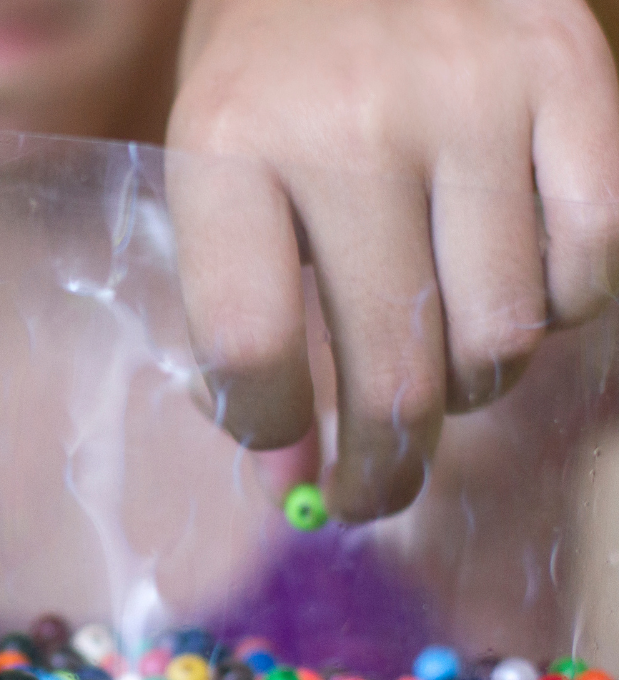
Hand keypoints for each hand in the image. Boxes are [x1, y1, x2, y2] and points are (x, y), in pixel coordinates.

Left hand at [168, 0, 618, 520]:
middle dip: (381, 471)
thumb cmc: (270, 70)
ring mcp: (476, 94)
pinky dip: (557, 311)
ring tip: (435, 363)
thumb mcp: (214, 173)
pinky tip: (508, 284)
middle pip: (392, 373)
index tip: (278, 443)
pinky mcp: (576, 76)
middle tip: (369, 494)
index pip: (250, 349)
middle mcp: (351, 121)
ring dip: (469, 386)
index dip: (265, 428)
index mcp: (228, 143)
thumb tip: (287, 470)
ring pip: (503, 338)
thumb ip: (239, 319)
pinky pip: (592, 268)